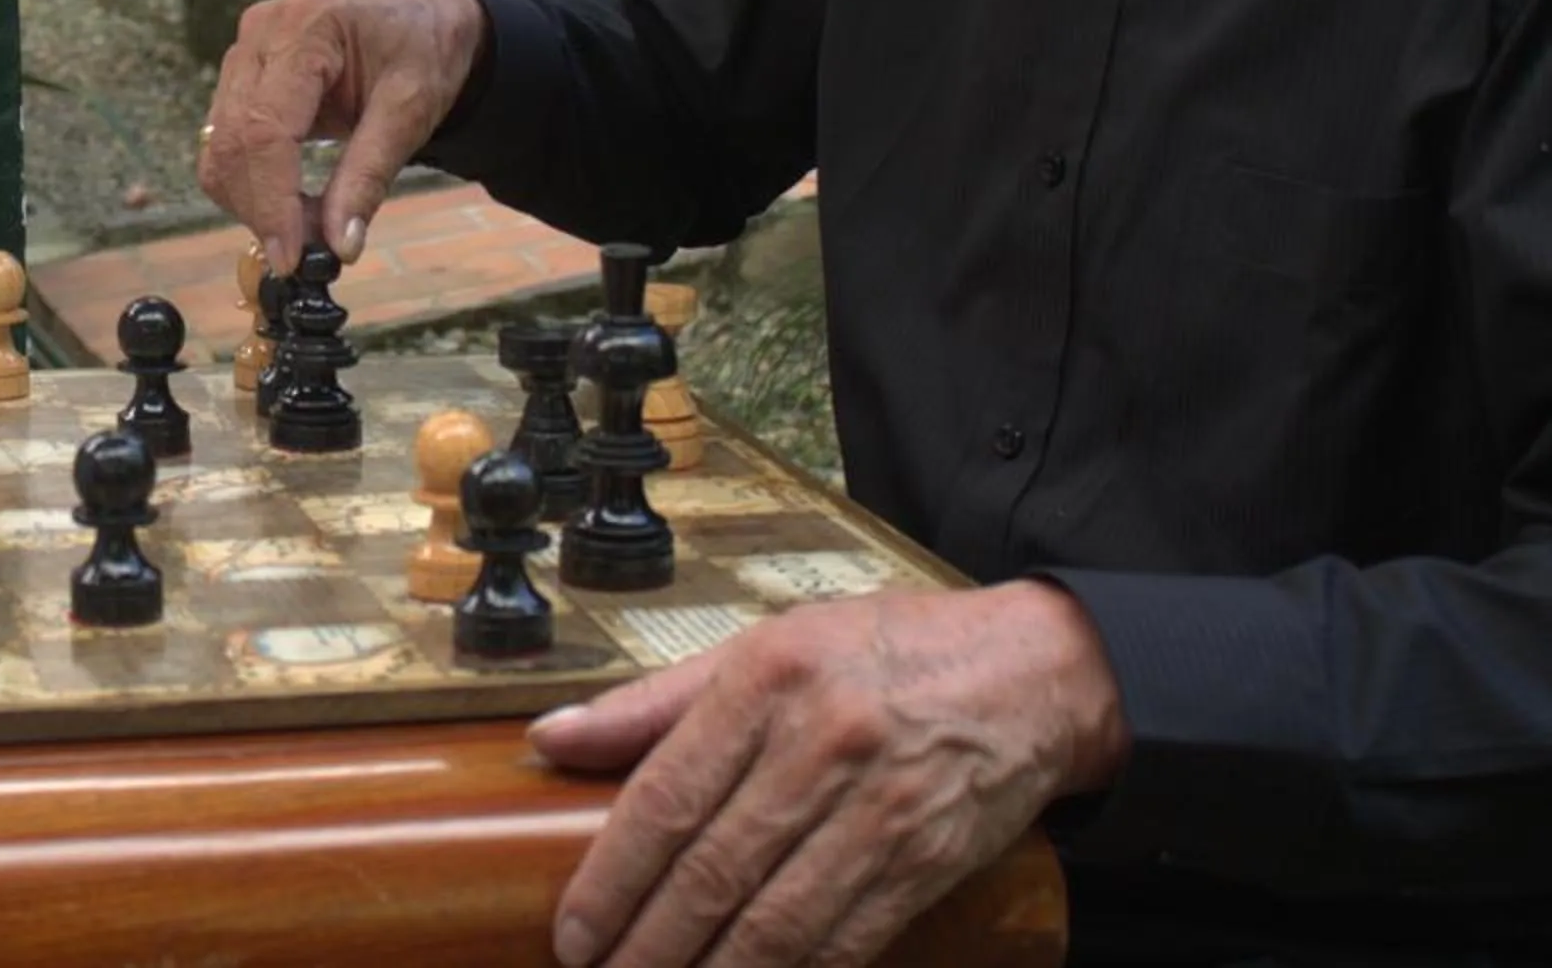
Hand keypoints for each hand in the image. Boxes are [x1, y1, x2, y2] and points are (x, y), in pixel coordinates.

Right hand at [196, 0, 487, 271]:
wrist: (420, 16)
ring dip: (252, 200)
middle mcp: (260, 34)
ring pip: (219, 146)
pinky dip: (251, 183)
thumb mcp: (411, 112)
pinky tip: (290, 203)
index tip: (290, 257)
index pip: (266, 127)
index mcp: (307, 28)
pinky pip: (225, 141)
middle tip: (305, 254)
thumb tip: (339, 246)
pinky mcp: (240, 76)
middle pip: (233, 140)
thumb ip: (369, 176)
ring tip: (308, 228)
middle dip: (261, 208)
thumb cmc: (422, 51)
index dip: (271, 199)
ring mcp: (244, 52)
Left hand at [531, 581, 1128, 967]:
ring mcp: (880, 810)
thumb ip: (653, 700)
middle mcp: (821, 745)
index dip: (613, 876)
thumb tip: (552, 737)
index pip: (668, 795)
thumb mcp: (763, 644)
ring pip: (777, 920)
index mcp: (766, 681)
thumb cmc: (880, 651)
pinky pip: (847, 940)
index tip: (573, 929)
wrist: (1030, 670)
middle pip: (715, 869)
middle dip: (648, 942)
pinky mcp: (927, 862)